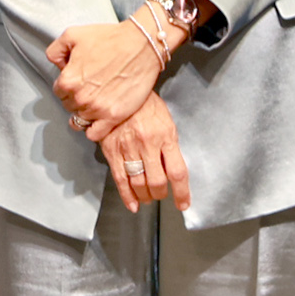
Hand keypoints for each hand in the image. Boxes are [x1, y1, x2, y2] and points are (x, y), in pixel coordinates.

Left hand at [47, 18, 164, 136]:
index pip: (58, 91)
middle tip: (91, 87)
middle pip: (69, 106)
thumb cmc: (109, 38)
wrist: (141, 45)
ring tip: (97, 100)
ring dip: (86, 112)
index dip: (68, 83)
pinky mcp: (114, 116)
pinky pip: (94, 134)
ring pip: (81, 120)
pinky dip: (94, 129)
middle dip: (76, 97)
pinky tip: (99, 118)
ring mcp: (97, 109)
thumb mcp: (73, 35)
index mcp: (68, 80)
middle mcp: (80, 98)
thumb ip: (55, 50)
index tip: (80, 78)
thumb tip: (57, 65)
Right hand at [99, 93, 191, 213]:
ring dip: (145, 196)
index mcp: (166, 136)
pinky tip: (133, 204)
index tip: (183, 204)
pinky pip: (119, 178)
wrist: (120, 90)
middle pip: (157, 182)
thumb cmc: (147, 106)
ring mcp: (128, 147)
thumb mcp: (167, 123)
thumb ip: (170, 147)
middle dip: (160, 194)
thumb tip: (172, 172)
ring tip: (148, 198)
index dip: (182, 193)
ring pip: (138, 183)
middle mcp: (147, 143)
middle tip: (161, 195)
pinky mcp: (111, 150)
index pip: (177, 172)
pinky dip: (126, 195)